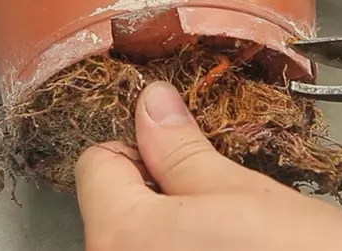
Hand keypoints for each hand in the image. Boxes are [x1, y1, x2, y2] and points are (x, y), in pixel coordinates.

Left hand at [75, 81, 341, 250]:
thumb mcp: (244, 194)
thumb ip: (183, 150)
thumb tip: (152, 105)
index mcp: (123, 235)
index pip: (97, 163)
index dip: (142, 145)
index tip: (182, 148)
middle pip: (114, 207)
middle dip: (160, 188)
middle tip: (218, 193)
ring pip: (137, 240)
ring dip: (175, 226)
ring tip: (232, 233)